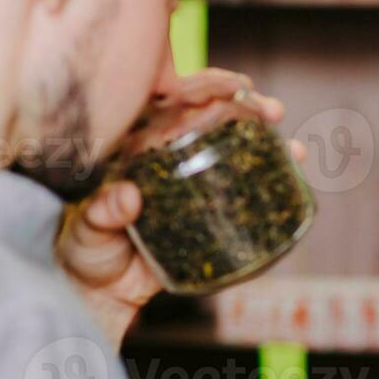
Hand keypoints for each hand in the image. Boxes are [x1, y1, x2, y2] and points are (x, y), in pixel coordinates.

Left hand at [56, 69, 304, 345]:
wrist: (99, 291)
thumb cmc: (84, 250)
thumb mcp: (86, 229)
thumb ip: (102, 212)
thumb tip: (127, 198)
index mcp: (136, 145)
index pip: (174, 101)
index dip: (206, 86)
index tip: (234, 86)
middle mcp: (169, 154)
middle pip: (213, 116)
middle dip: (249, 107)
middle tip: (272, 110)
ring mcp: (193, 181)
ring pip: (235, 148)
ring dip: (269, 141)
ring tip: (294, 147)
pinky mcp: (211, 210)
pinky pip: (245, 188)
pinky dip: (273, 178)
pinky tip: (295, 171)